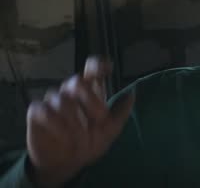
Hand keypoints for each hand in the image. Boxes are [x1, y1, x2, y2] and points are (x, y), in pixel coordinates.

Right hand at [25, 57, 134, 187]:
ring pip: (62, 99)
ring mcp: (53, 101)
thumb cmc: (90, 143)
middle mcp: (71, 92)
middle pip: (77, 81)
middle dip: (90, 100)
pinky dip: (56, 124)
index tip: (108, 68)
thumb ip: (120, 113)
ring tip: (82, 137)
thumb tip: (132, 94)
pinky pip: (43, 110)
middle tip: (100, 119)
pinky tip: (66, 136)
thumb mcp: (110, 131)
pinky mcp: (37, 113)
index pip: (91, 70)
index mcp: (90, 92)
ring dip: (75, 120)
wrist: (68, 164)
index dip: (98, 65)